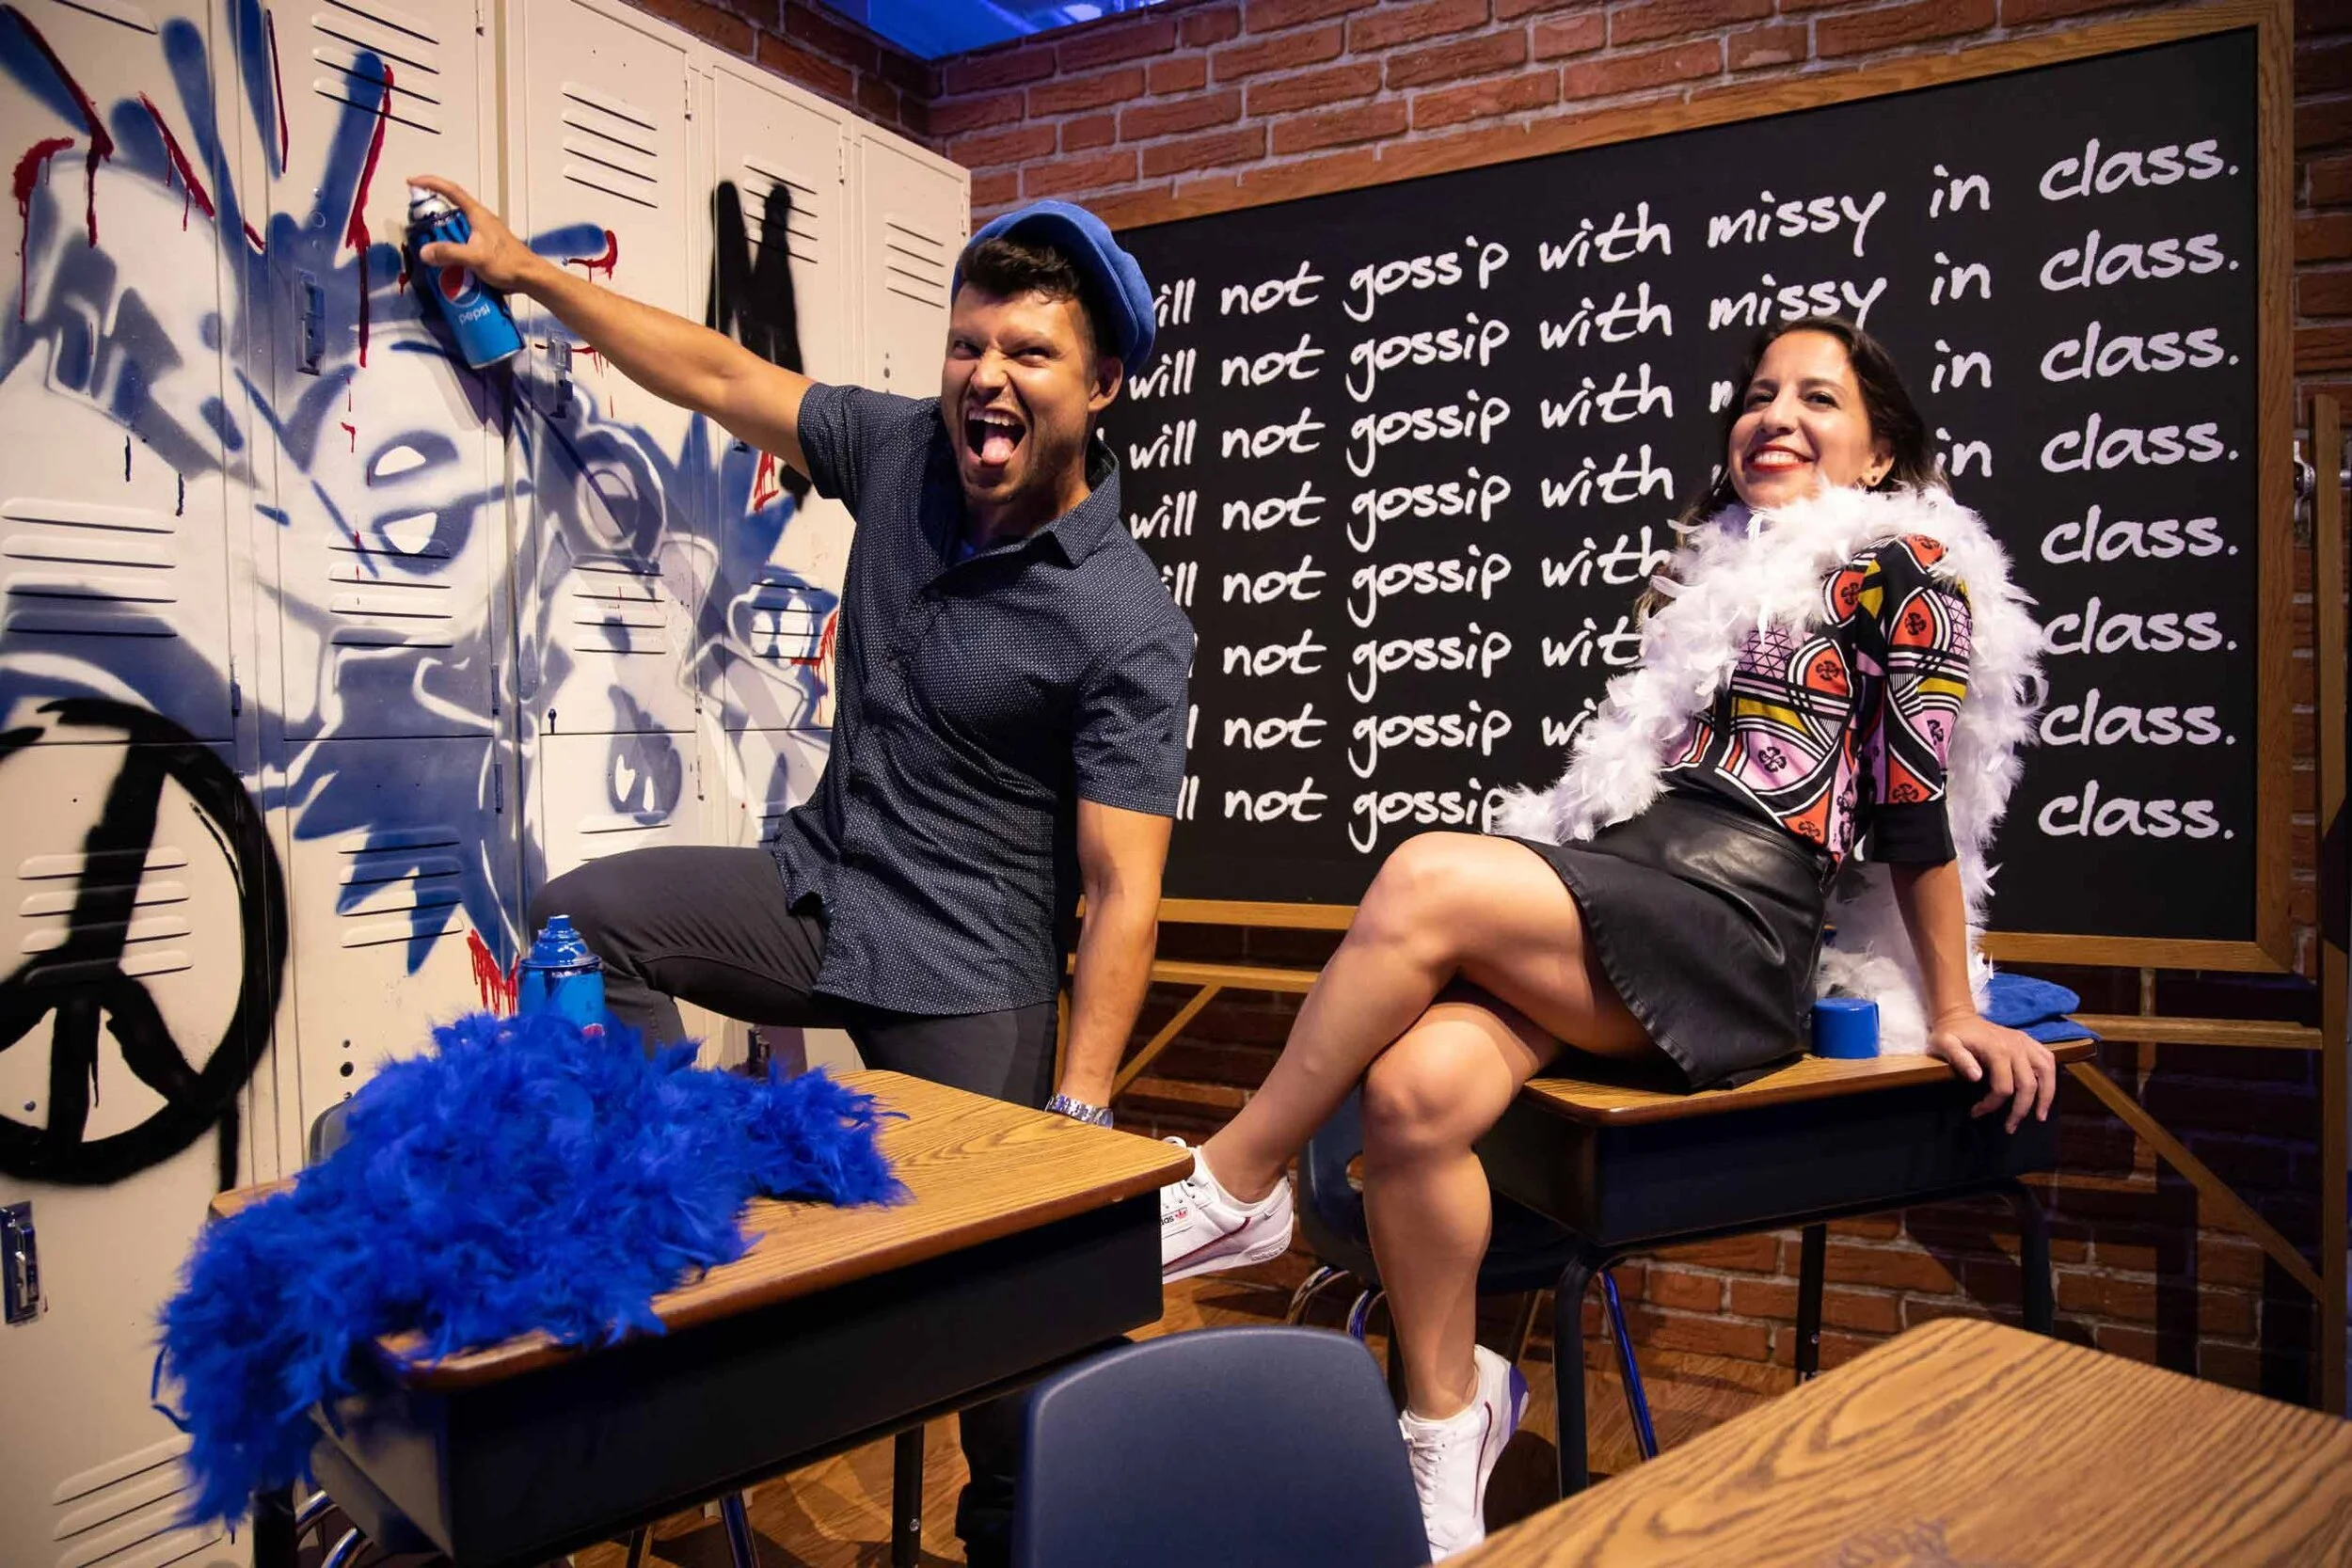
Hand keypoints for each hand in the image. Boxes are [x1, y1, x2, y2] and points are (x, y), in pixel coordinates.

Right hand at [407, 174, 546, 293]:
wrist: (530, 278)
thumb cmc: (507, 263)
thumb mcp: (475, 257)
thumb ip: (450, 253)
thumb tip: (424, 251)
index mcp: (477, 214)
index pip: (451, 191)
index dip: (431, 183)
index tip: (412, 182)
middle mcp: (480, 219)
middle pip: (451, 209)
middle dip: (433, 214)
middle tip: (417, 223)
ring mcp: (484, 233)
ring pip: (456, 227)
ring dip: (442, 234)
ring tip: (429, 245)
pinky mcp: (486, 246)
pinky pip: (463, 241)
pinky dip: (452, 246)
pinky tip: (446, 260)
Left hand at [1925, 1013, 2057, 1132]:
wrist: (1958, 1016)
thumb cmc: (1950, 1034)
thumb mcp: (1944, 1044)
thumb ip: (1959, 1059)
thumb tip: (1976, 1077)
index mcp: (1996, 1050)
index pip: (2003, 1087)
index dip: (1991, 1105)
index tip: (1976, 1113)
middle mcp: (2016, 1046)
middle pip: (2028, 1085)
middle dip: (2021, 1110)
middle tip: (2010, 1127)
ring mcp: (2025, 1043)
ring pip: (2047, 1072)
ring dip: (2046, 1096)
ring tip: (2040, 1116)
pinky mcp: (2029, 1041)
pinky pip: (2049, 1059)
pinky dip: (2051, 1077)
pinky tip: (2046, 1091)